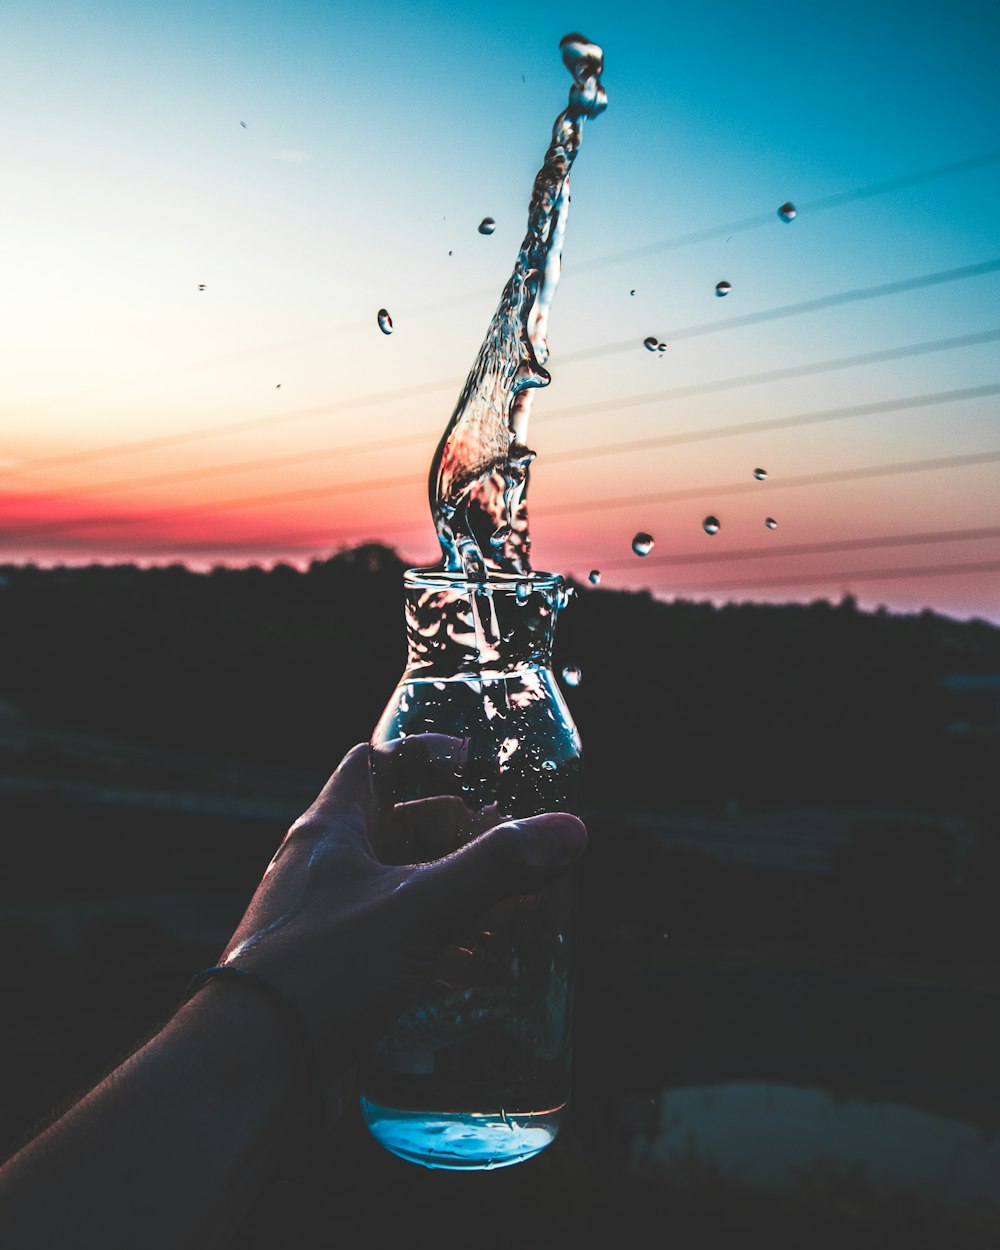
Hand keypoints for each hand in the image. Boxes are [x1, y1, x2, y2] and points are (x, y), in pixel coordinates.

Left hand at [217, 743, 586, 1087]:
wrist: (251, 1074)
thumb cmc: (322, 971)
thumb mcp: (417, 907)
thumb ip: (495, 867)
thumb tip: (569, 829)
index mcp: (330, 830)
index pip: (372, 762)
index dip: (421, 752)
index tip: (470, 761)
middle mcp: (325, 869)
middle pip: (397, 827)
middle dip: (456, 833)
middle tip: (506, 841)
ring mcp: (329, 924)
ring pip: (401, 889)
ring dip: (453, 893)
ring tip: (509, 907)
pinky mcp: (337, 976)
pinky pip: (397, 944)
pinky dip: (439, 945)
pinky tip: (478, 968)